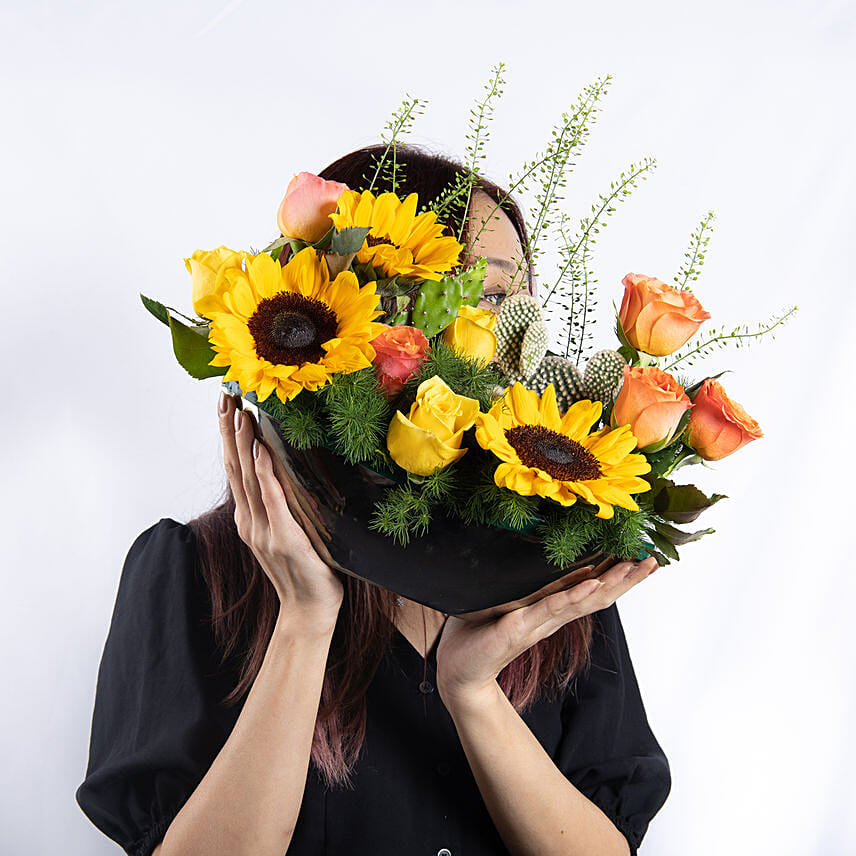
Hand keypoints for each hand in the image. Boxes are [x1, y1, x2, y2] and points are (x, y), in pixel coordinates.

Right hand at [218, 391, 343, 629]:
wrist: (308, 610)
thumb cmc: (305, 569)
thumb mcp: (289, 530)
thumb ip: (281, 504)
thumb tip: (287, 470)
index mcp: (249, 518)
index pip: (235, 468)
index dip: (227, 436)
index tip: (225, 405)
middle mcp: (250, 521)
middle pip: (234, 468)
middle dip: (227, 431)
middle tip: (224, 396)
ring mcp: (263, 531)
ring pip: (248, 479)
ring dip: (242, 444)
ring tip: (238, 413)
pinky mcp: (283, 539)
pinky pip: (272, 500)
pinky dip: (264, 474)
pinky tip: (260, 451)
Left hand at [435, 556, 658, 707]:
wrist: (457, 669)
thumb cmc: (479, 633)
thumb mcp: (506, 601)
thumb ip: (524, 586)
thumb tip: (533, 559)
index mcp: (550, 610)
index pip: (591, 589)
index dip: (617, 575)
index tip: (642, 557)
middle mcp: (551, 617)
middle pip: (598, 596)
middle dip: (627, 579)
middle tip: (653, 561)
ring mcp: (537, 623)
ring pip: (582, 602)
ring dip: (610, 584)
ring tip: (633, 566)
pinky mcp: (517, 628)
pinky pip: (549, 609)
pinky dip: (572, 597)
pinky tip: (591, 584)